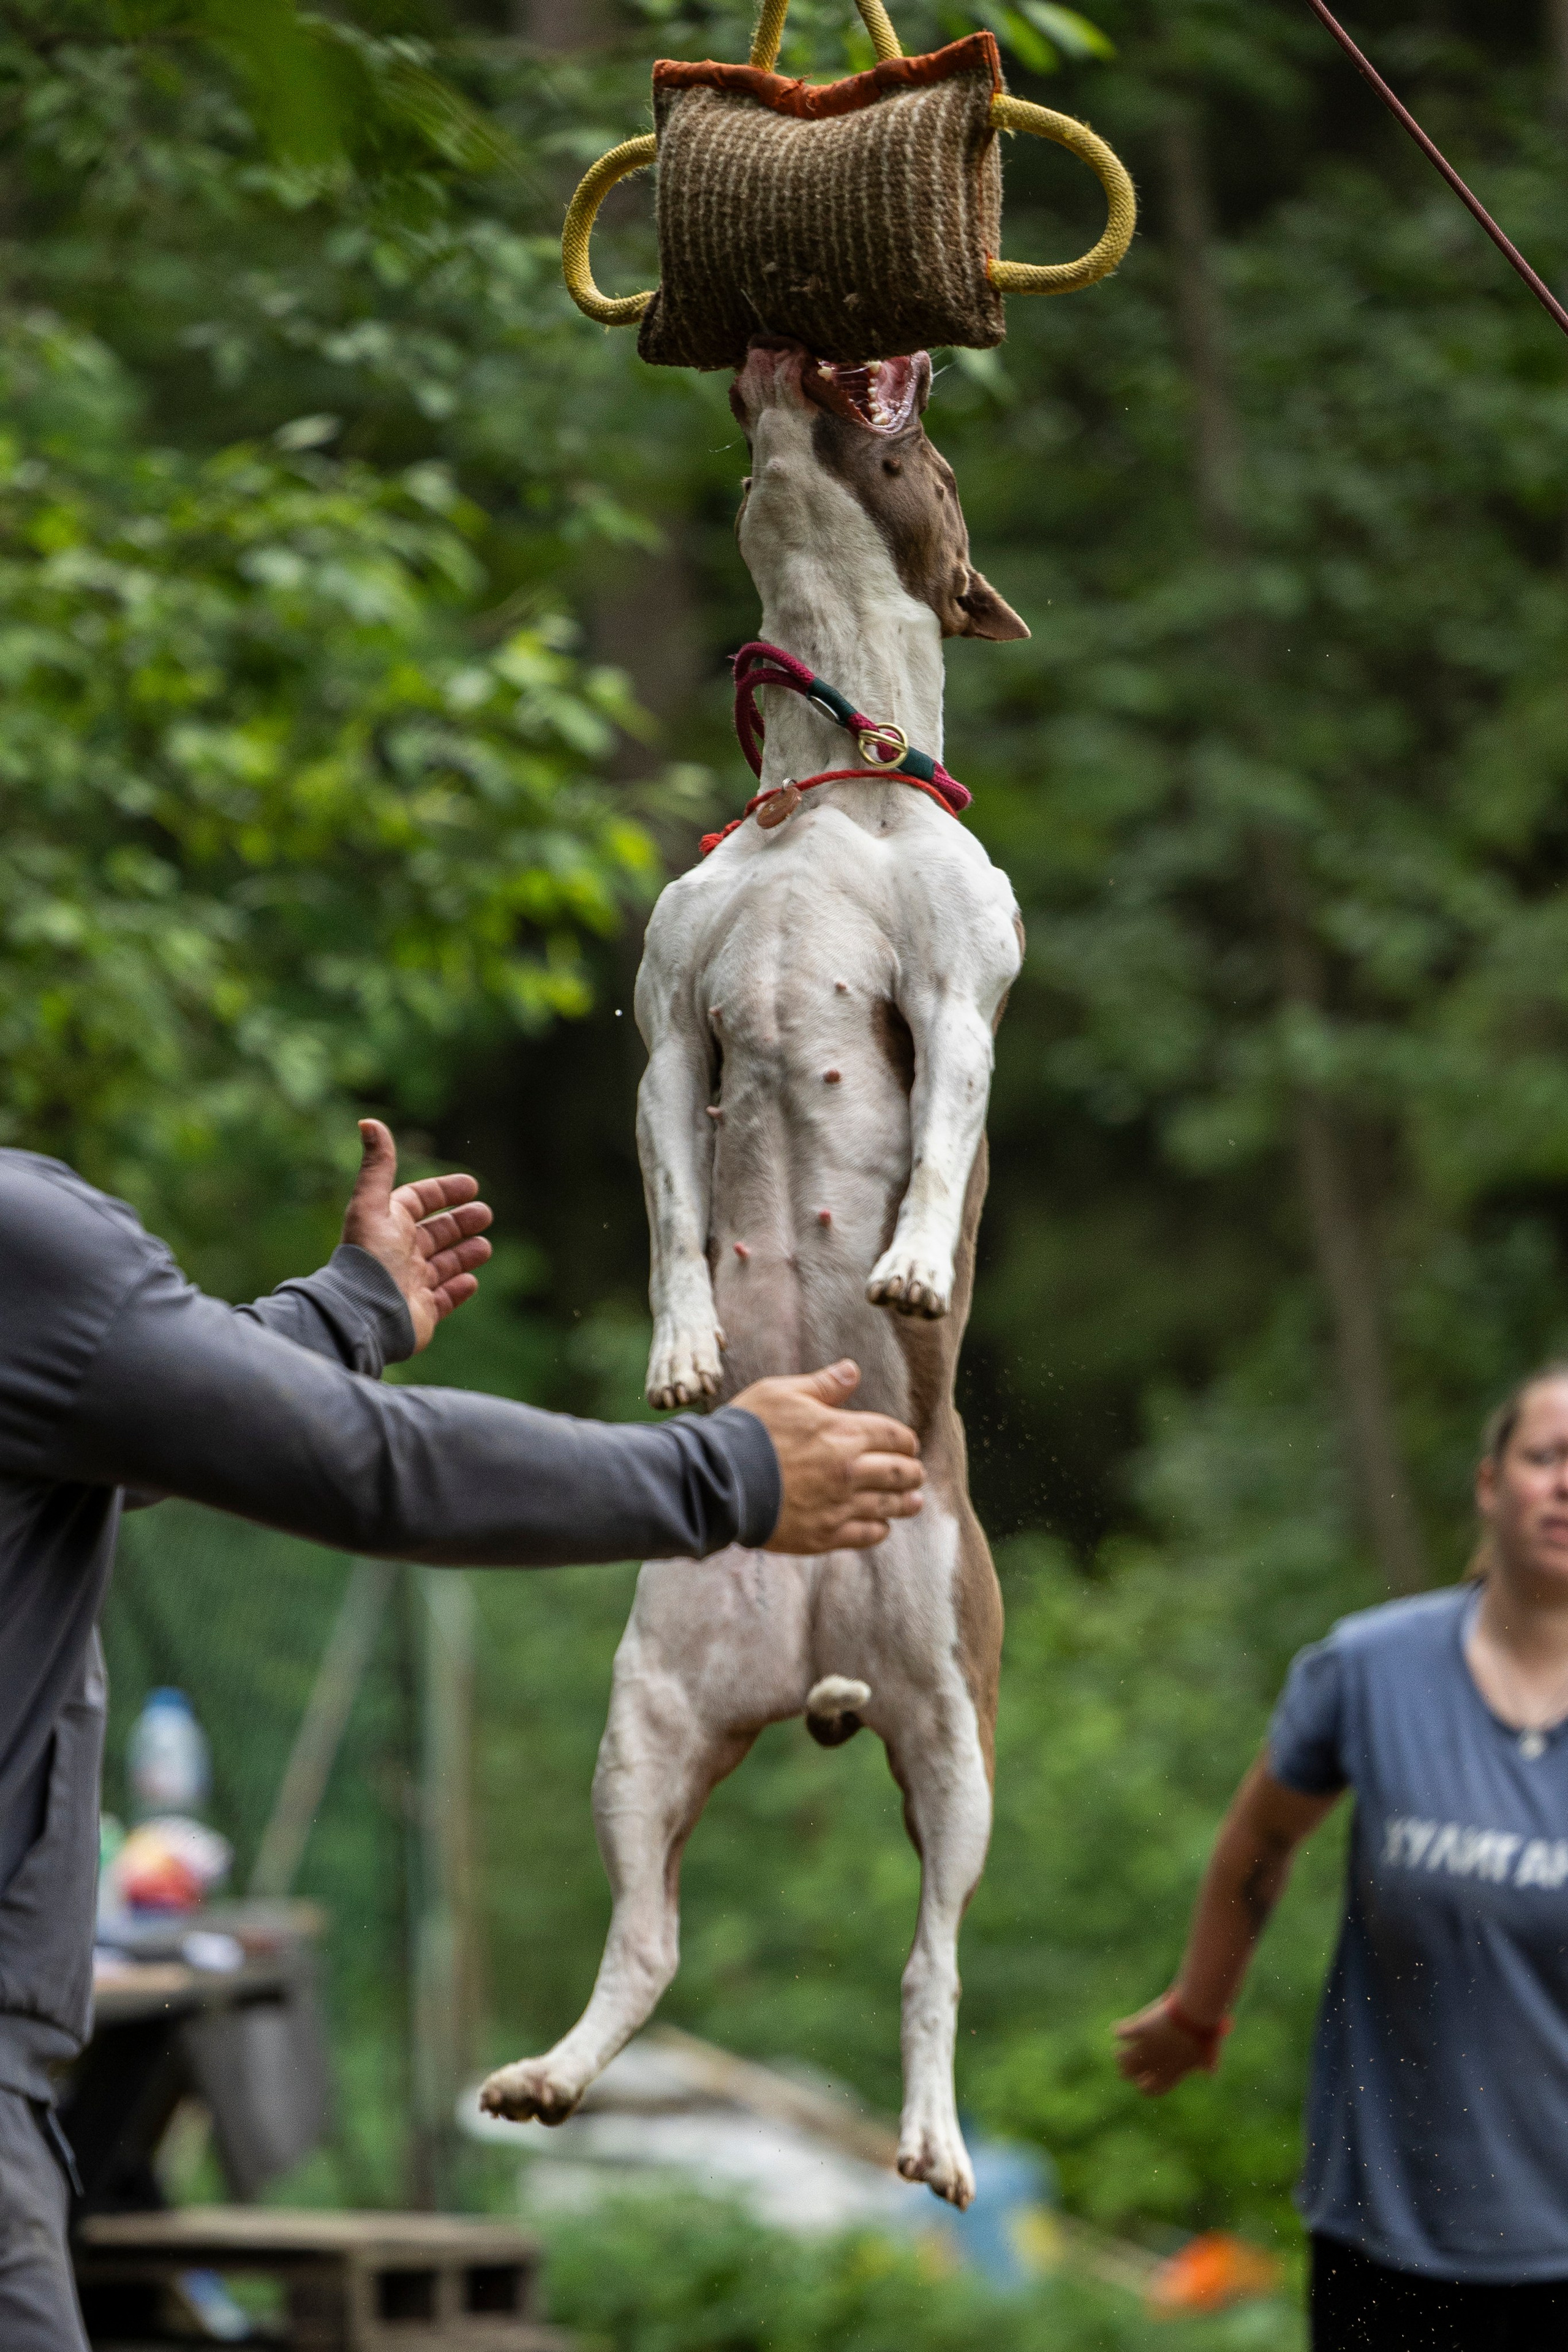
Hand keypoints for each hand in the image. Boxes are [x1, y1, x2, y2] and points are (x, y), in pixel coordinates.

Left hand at [342, 1120, 493, 1353]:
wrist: (365, 1314)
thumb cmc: (369, 1258)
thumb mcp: (372, 1205)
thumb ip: (378, 1166)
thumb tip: (369, 1122)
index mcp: (389, 1226)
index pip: (419, 1202)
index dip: (444, 1191)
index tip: (472, 1186)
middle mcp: (399, 1254)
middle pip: (435, 1233)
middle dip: (460, 1222)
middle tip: (486, 1214)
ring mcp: (411, 1284)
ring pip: (443, 1265)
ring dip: (464, 1254)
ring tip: (485, 1247)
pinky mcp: (421, 1312)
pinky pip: (444, 1298)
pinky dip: (458, 1288)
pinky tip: (471, 1280)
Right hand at [731, 1360, 923, 1552]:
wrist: (718, 1481)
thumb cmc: (748, 1430)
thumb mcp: (783, 1393)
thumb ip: (823, 1385)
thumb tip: (852, 1370)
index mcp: (844, 1432)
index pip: (893, 1436)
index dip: (906, 1440)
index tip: (908, 1444)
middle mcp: (850, 1471)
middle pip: (900, 1473)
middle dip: (913, 1472)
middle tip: (916, 1473)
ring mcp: (838, 1506)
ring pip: (888, 1507)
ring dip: (906, 1503)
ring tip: (914, 1502)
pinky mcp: (823, 1536)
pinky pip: (864, 1536)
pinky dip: (878, 1530)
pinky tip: (881, 1527)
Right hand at [1113, 1995, 1220, 2096]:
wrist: (1196, 2015)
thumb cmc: (1205, 2034)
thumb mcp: (1208, 2055)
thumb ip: (1207, 2066)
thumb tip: (1210, 2074)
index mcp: (1171, 2072)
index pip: (1151, 2089)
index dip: (1144, 2087)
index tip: (1141, 2082)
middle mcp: (1155, 2063)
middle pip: (1131, 2075)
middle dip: (1126, 2071)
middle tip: (1125, 2065)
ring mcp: (1146, 2047)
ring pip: (1122, 2057)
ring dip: (1119, 2053)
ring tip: (1118, 2049)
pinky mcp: (1139, 2029)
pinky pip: (1121, 2033)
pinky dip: (1118, 2030)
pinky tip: (1118, 2027)